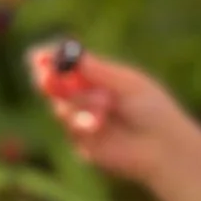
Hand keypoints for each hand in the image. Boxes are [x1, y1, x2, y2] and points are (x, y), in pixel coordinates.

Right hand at [27, 47, 200, 185]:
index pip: (68, 65)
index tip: (37, 56)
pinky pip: (70, 128)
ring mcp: (82, 120)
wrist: (163, 148)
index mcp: (99, 78)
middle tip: (44, 75)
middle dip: (47, 78)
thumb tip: (69, 52)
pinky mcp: (82, 143)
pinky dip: (82, 122)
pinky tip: (100, 126)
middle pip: (55, 84)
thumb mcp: (127, 84)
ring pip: (60, 106)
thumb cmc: (154, 111)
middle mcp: (87, 97)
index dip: (51, 60)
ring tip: (104, 105)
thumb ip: (98, 71)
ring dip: (77, 102)